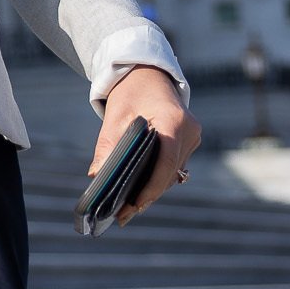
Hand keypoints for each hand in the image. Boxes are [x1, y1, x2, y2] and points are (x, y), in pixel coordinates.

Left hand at [92, 65, 199, 224]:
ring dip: (153, 189)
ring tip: (127, 210)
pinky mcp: (189, 141)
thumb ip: (108, 146)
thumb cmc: (130, 92)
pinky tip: (139, 193)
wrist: (148, 73)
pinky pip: (174, 165)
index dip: (151, 186)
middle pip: (169, 171)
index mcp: (173, 120)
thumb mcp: (115, 116)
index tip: (133, 204)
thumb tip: (97, 177)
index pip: (166, 160)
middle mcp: (189, 130)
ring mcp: (192, 137)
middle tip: (123, 215)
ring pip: (172, 172)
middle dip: (147, 194)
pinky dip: (158, 178)